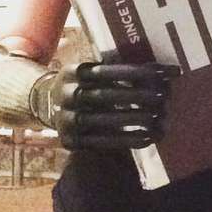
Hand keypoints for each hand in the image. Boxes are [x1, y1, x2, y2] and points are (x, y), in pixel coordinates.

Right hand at [30, 62, 178, 150]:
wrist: (46, 104)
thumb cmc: (86, 82)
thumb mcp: (95, 70)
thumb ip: (123, 69)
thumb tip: (165, 70)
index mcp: (73, 71)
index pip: (108, 70)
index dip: (137, 72)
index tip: (164, 74)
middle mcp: (65, 94)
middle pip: (106, 95)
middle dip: (138, 96)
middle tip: (164, 97)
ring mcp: (64, 119)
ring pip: (104, 120)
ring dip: (136, 120)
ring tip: (161, 119)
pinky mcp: (69, 141)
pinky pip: (102, 142)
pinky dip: (127, 140)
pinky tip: (148, 137)